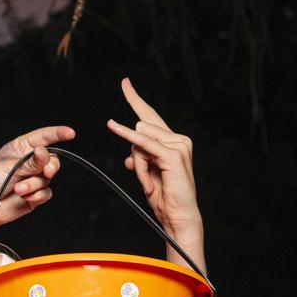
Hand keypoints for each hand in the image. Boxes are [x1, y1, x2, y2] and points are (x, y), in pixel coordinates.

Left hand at [0, 124, 75, 241]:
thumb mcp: (9, 166)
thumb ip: (31, 162)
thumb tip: (45, 152)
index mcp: (19, 148)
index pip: (43, 137)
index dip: (58, 133)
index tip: (70, 133)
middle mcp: (27, 163)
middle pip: (52, 160)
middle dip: (50, 166)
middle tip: (46, 171)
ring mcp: (30, 179)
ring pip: (47, 178)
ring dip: (35, 184)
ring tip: (18, 189)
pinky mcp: (32, 195)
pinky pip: (45, 193)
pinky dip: (37, 195)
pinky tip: (26, 197)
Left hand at [106, 78, 201, 237]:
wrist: (177, 214)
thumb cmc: (163, 196)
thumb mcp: (145, 174)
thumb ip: (138, 159)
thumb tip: (128, 156)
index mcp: (171, 141)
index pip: (149, 116)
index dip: (136, 98)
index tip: (125, 82)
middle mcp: (178, 139)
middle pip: (139, 133)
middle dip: (137, 159)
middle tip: (149, 182)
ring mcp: (178, 145)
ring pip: (138, 142)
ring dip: (139, 166)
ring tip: (152, 185)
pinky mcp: (173, 155)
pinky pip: (143, 145)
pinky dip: (132, 145)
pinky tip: (117, 129)